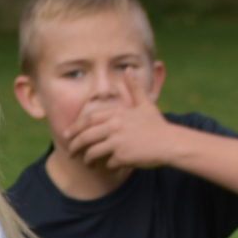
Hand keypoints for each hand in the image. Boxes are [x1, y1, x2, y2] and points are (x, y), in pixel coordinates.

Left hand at [64, 77, 185, 170]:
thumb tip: (128, 69)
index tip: (67, 134)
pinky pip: (107, 164)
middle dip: (74, 146)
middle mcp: (115, 126)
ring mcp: (118, 142)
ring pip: (92, 152)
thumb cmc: (157, 125)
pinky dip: (105, 167)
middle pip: (85, 137)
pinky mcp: (122, 157)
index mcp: (118, 113)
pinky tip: (106, 168)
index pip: (89, 119)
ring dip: (87, 160)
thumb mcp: (145, 104)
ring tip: (87, 163)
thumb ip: (134, 88)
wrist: (170, 143)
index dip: (75, 127)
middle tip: (70, 152)